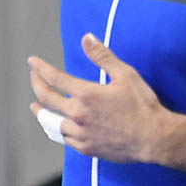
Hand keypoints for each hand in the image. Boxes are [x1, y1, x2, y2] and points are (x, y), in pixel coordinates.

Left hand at [28, 33, 185, 166]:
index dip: (40, 68)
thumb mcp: (126, 75)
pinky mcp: (86, 148)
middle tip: (34, 78)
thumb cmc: (142, 105)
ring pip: (51, 123)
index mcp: (86, 94)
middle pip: (46, 99)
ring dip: (41, 112)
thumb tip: (87, 38)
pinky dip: (57, 130)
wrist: (153, 137)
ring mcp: (80, 133)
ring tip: (36, 107)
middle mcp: (78, 115)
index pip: (55, 78)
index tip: (33, 62)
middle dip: (36, 85)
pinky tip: (57, 127)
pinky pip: (64, 139)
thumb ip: (103, 56)